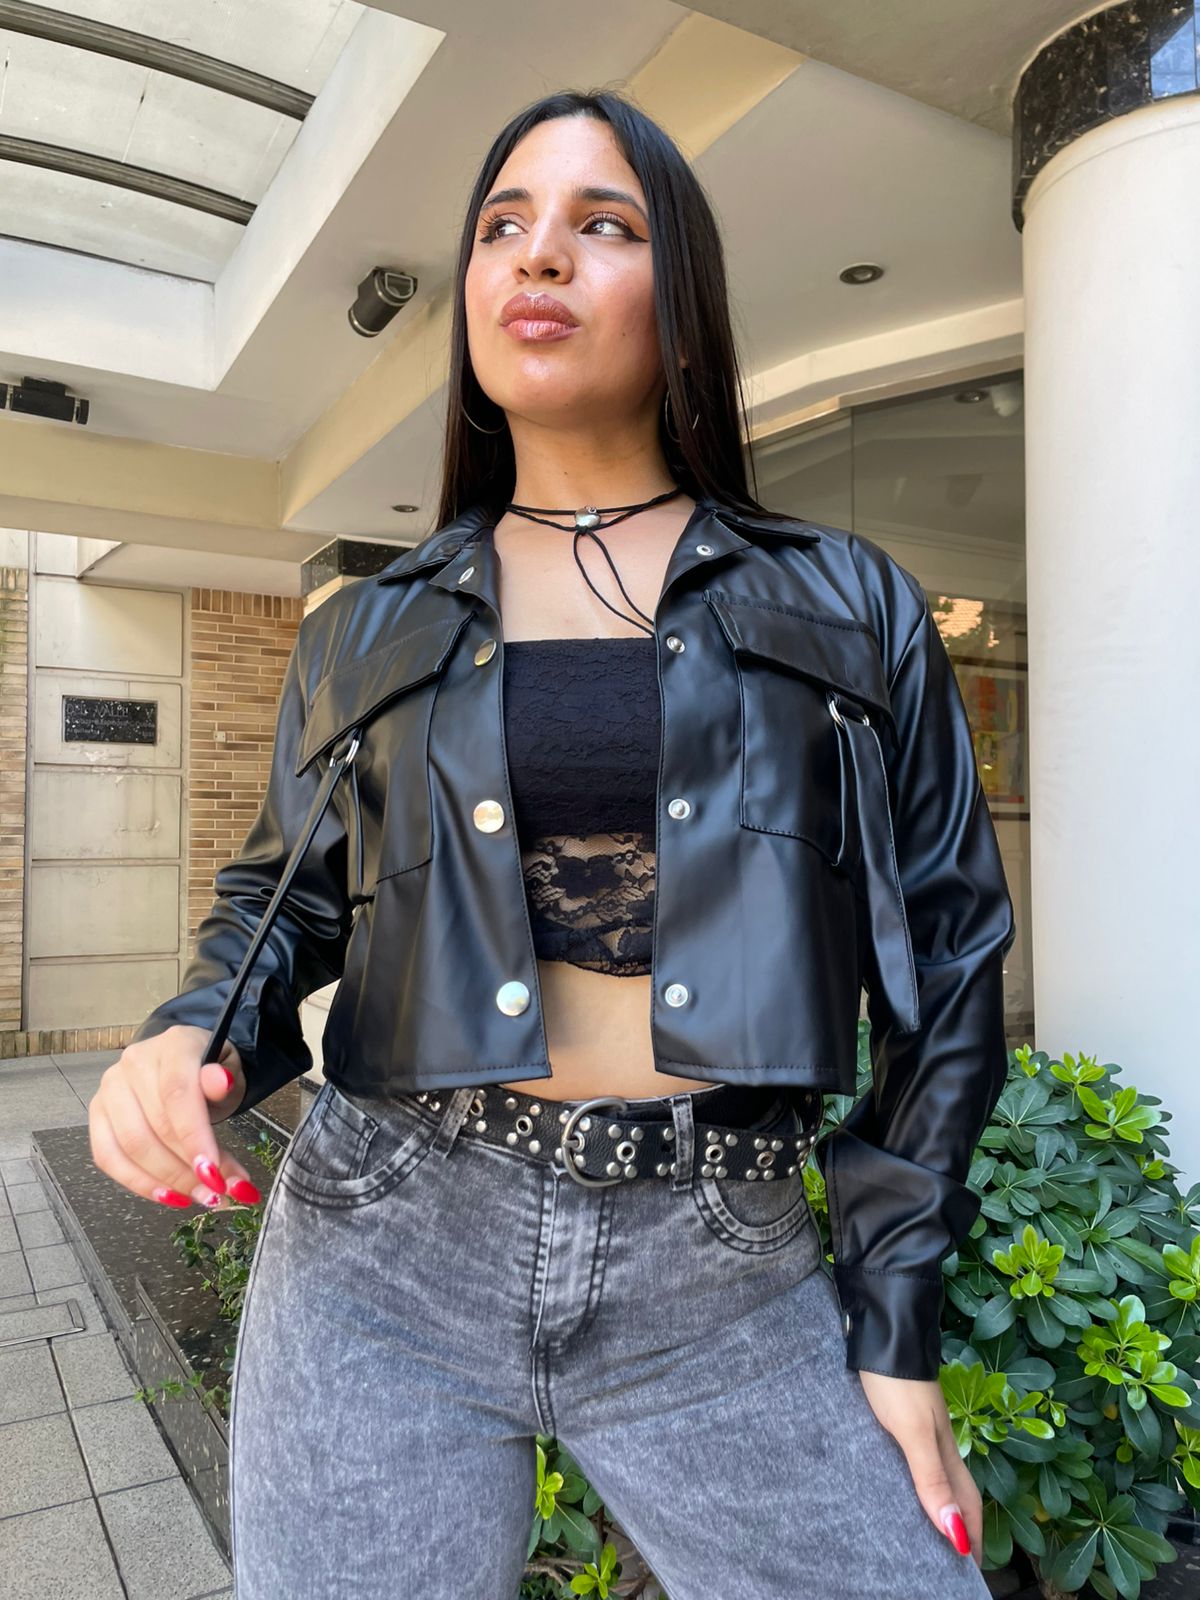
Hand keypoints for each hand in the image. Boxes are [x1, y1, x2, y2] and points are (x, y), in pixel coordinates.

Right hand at [89, 1025, 260, 1211]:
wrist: (182, 1063)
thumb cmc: (207, 1071)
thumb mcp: (229, 1071)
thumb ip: (225, 1083)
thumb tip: (221, 1081)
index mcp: (173, 1045)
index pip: (177, 1093)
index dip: (195, 1137)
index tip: (214, 1173)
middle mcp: (135, 1063)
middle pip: (156, 1125)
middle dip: (189, 1168)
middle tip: (218, 1192)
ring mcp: (110, 1088)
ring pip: (131, 1146)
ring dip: (168, 1180)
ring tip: (200, 1196)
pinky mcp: (97, 1115)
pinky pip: (108, 1157)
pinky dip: (139, 1183)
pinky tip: (168, 1196)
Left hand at [857, 1369, 980, 1566]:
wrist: (884, 1331)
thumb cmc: (898, 1381)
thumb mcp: (914, 1431)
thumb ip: (931, 1477)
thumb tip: (957, 1533)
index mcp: (947, 1452)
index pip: (969, 1505)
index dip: (974, 1537)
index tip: (971, 1570)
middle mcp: (939, 1444)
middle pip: (957, 1494)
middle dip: (961, 1527)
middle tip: (952, 1561)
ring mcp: (921, 1429)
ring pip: (937, 1478)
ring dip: (939, 1506)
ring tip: (929, 1533)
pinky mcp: (900, 1418)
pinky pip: (915, 1462)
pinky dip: (916, 1483)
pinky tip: (899, 1485)